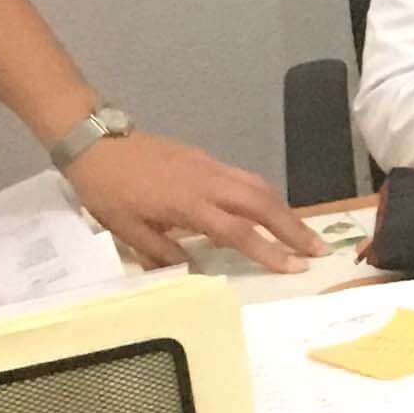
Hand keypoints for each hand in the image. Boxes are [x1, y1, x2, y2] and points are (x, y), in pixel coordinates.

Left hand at [63, 128, 321, 271]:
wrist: (94, 141)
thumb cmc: (106, 190)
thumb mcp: (126, 230)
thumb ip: (162, 253)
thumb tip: (194, 271)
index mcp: (188, 204)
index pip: (239, 232)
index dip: (269, 251)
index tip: (296, 267)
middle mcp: (207, 183)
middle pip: (262, 203)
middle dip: (294, 227)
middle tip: (319, 250)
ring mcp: (208, 166)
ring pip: (258, 185)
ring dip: (285, 210)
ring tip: (302, 233)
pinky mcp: (205, 158)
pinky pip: (243, 177)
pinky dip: (264, 196)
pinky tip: (268, 210)